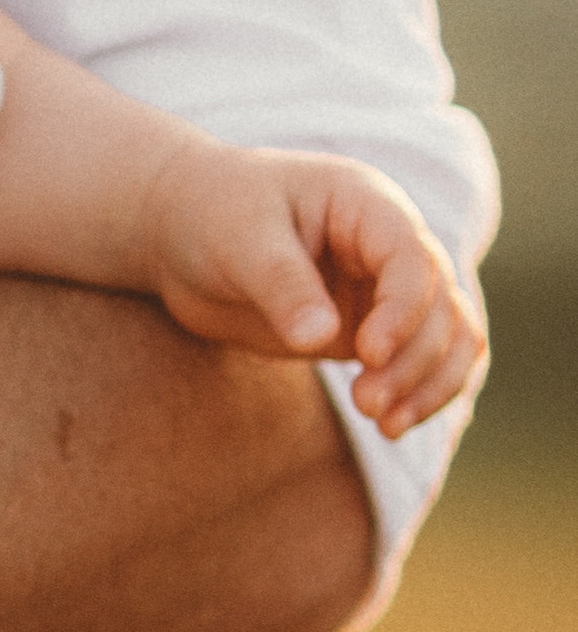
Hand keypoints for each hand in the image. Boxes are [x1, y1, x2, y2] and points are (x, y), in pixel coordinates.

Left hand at [142, 144, 485, 440]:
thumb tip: (321, 338)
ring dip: (430, 383)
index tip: (367, 354)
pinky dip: (421, 392)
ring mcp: (382, 290)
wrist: (181, 231)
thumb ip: (283, 285)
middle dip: (415, 359)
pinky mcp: (367, 330)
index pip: (413, 259)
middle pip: (441, 305)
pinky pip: (420, 360)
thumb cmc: (211, 215)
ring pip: (449, 336)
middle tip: (365, 404)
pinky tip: (392, 425)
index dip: (403, 310)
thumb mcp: (240, 240)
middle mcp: (387, 246)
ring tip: (385, 426)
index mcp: (366, 205)